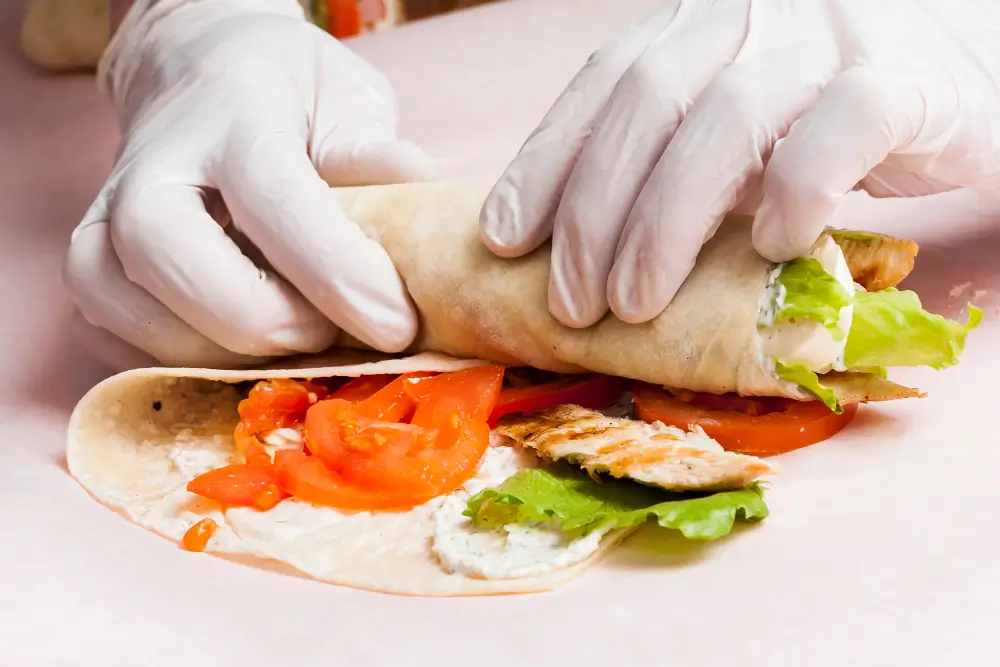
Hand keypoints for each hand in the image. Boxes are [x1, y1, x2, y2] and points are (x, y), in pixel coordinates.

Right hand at [64, 0, 432, 369]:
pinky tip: (232, 346)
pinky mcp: (88, 260)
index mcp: (232, 116)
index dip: (339, 276)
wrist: (197, 71)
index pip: (276, 206)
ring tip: (288, 338)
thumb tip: (417, 183)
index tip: (396, 323)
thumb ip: (372, 152)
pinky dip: (173, 358)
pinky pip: (107, 334)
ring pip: (128, 311)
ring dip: (220, 352)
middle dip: (269, 323)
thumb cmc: (286, 92)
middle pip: (178, 265)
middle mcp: (151, 165)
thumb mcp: (345, 98)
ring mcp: (105, 214)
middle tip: (332, 332)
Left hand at [480, 0, 999, 327]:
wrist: (973, 61)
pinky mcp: (905, 80)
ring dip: (666, 222)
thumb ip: (676, 155)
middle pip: (647, 105)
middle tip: (569, 301)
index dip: (544, 161)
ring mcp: (829, 38)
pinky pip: (837, 129)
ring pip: (725, 121)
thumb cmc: (839, 103)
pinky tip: (770, 248)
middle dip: (594, 212)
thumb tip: (585, 244)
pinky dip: (794, 190)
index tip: (501, 237)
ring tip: (634, 303)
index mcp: (702, 26)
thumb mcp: (741, 119)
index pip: (604, 85)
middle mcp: (753, 17)